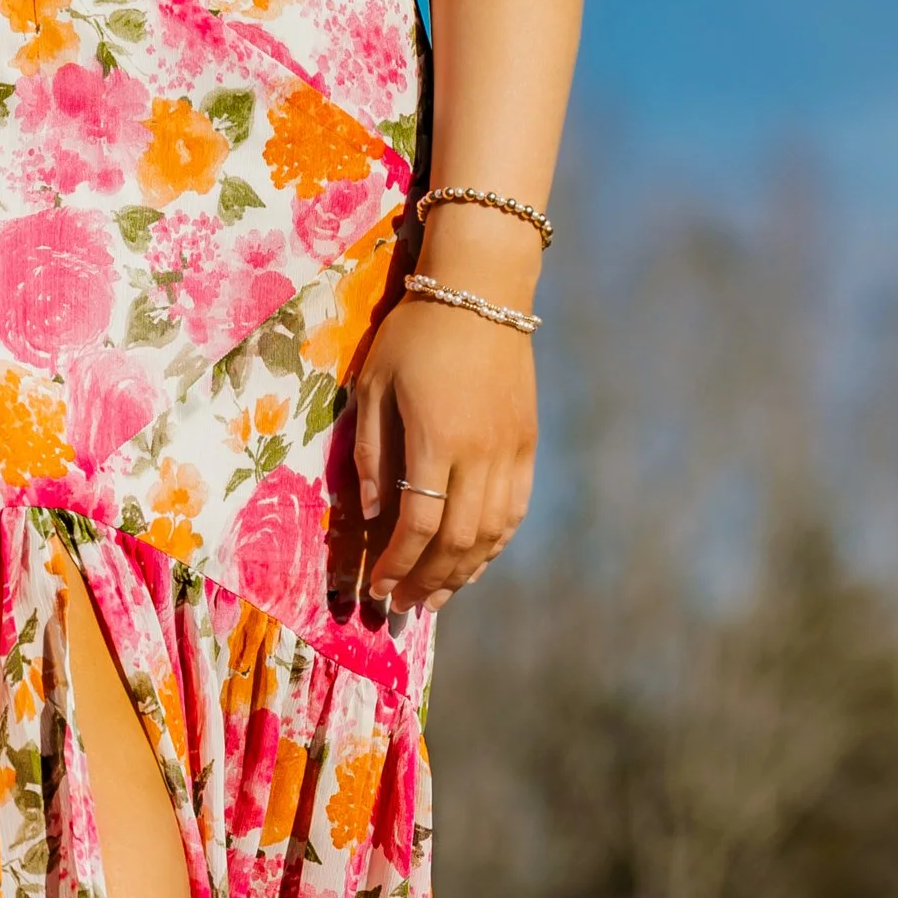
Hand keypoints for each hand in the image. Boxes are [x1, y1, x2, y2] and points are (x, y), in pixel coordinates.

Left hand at [347, 295, 536, 616]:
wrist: (481, 292)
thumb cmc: (414, 333)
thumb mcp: (374, 385)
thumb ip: (371, 453)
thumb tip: (370, 514)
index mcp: (436, 438)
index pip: (419, 522)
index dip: (398, 563)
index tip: (378, 586)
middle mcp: (480, 452)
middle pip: (458, 538)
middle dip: (428, 578)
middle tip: (404, 605)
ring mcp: (510, 450)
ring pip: (492, 531)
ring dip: (464, 571)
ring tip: (438, 596)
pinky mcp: (527, 443)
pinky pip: (514, 508)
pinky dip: (494, 543)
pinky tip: (474, 561)